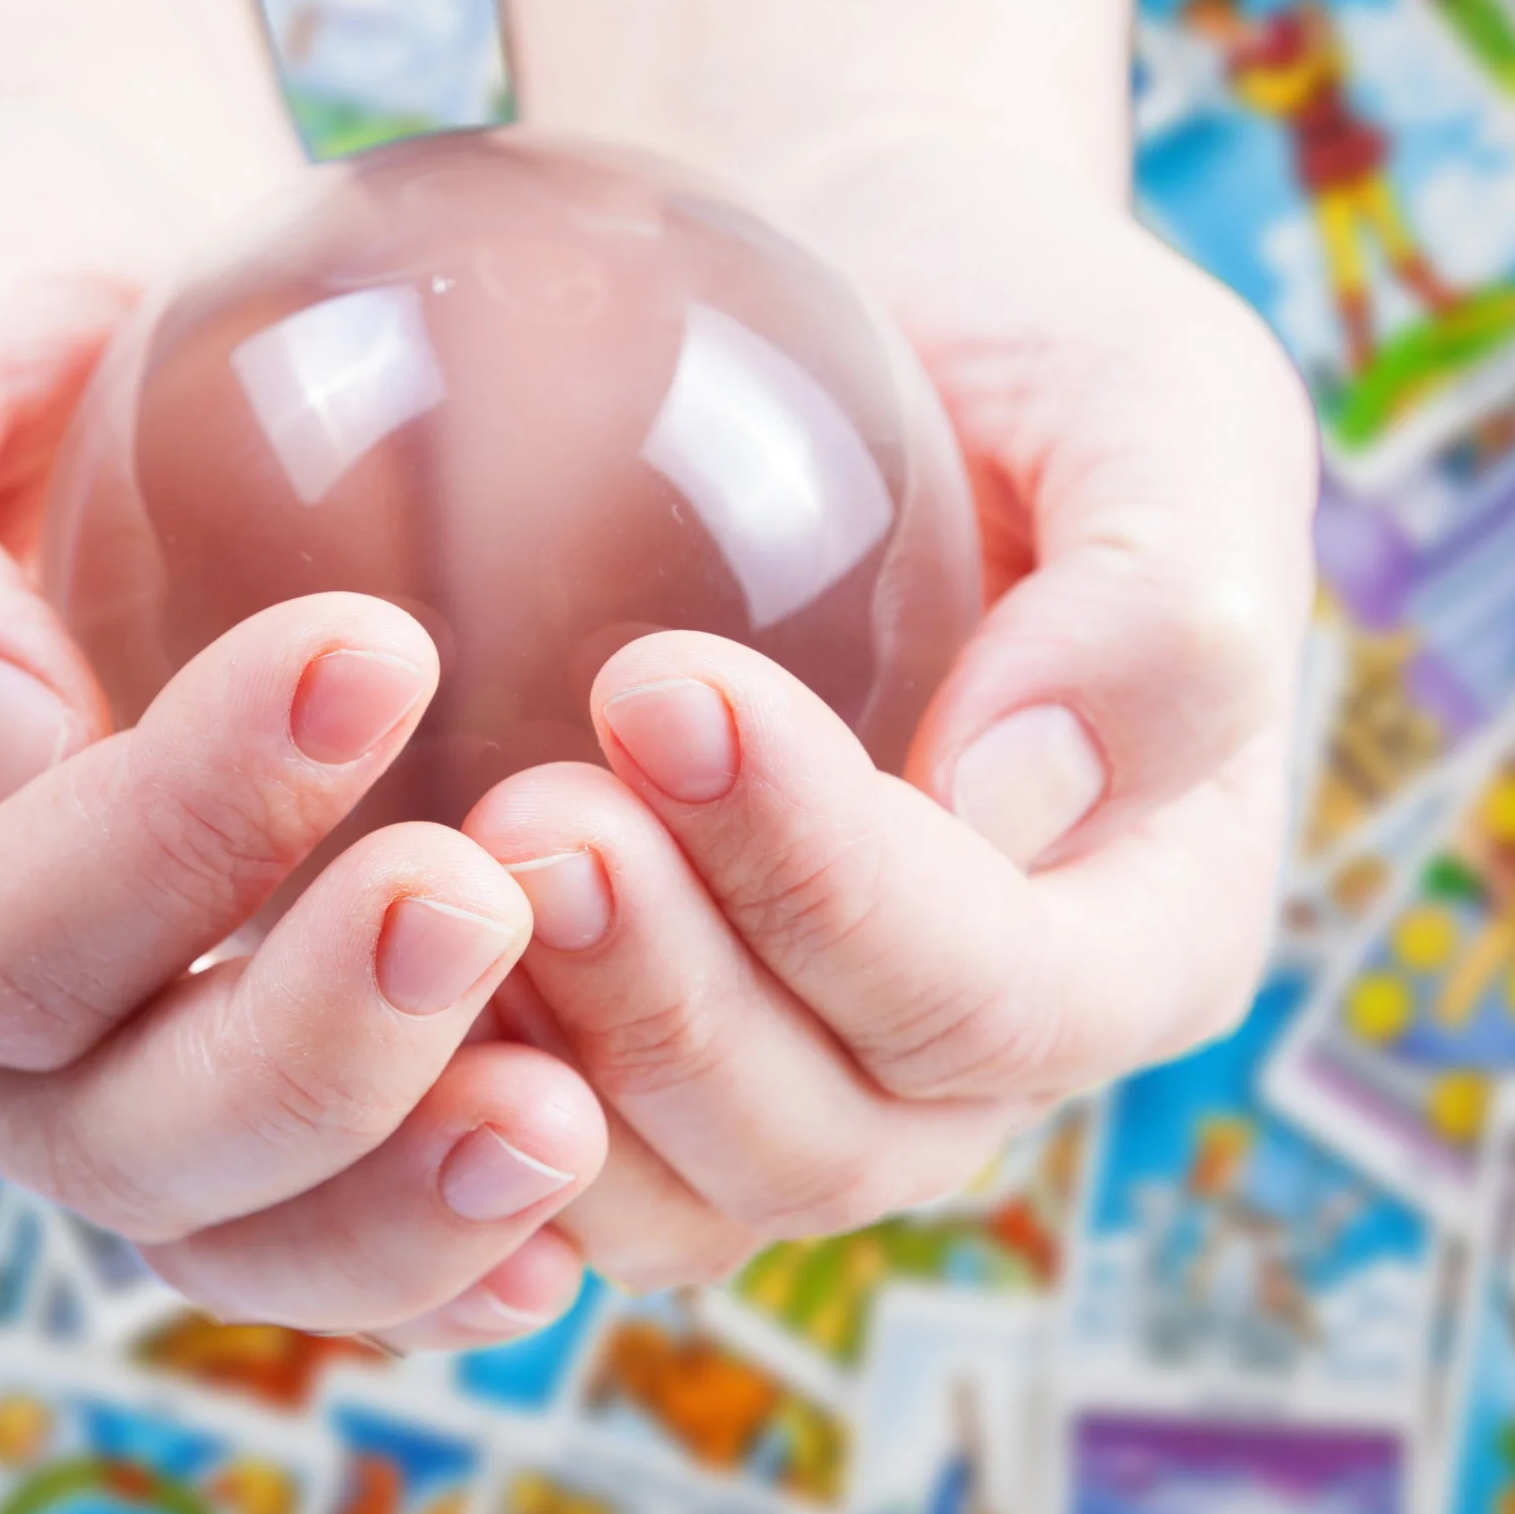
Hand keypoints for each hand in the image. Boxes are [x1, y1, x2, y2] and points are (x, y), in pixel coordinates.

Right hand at [0, 0, 608, 1348]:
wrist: (87, 326)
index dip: (160, 842)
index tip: (366, 654)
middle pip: (99, 1131)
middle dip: (303, 1051)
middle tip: (486, 898)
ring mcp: (92, 1055)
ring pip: (221, 1220)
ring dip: (392, 1198)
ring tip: (566, 1125)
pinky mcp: (235, 1048)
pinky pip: (320, 1206)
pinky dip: (434, 1230)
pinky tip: (569, 1208)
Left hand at [465, 0, 1317, 1288]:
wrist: (844, 323)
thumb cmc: (1012, 337)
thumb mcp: (1153, 395)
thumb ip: (1164, 598)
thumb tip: (1016, 792)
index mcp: (1140, 930)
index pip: (994, 991)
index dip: (832, 882)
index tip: (660, 682)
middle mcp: (974, 1049)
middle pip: (830, 1138)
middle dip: (672, 1003)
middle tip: (527, 813)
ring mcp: (804, 1070)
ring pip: (678, 1190)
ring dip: (549, 1062)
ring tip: (435, 870)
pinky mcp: (645, 1048)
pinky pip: (548, 1149)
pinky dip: (454, 1090)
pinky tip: (351, 946)